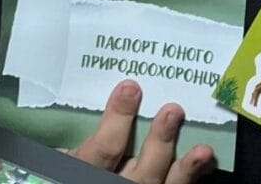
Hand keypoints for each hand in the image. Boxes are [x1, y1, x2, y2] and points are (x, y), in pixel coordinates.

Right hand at [67, 80, 215, 182]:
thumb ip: (69, 140)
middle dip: (158, 142)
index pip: (100, 152)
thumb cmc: (70, 167)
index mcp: (84, 172)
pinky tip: (205, 158)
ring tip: (202, 147)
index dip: (116, 121)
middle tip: (172, 110)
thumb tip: (73, 107)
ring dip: (184, 167)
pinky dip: (192, 175)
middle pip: (139, 173)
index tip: (130, 86)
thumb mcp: (55, 159)